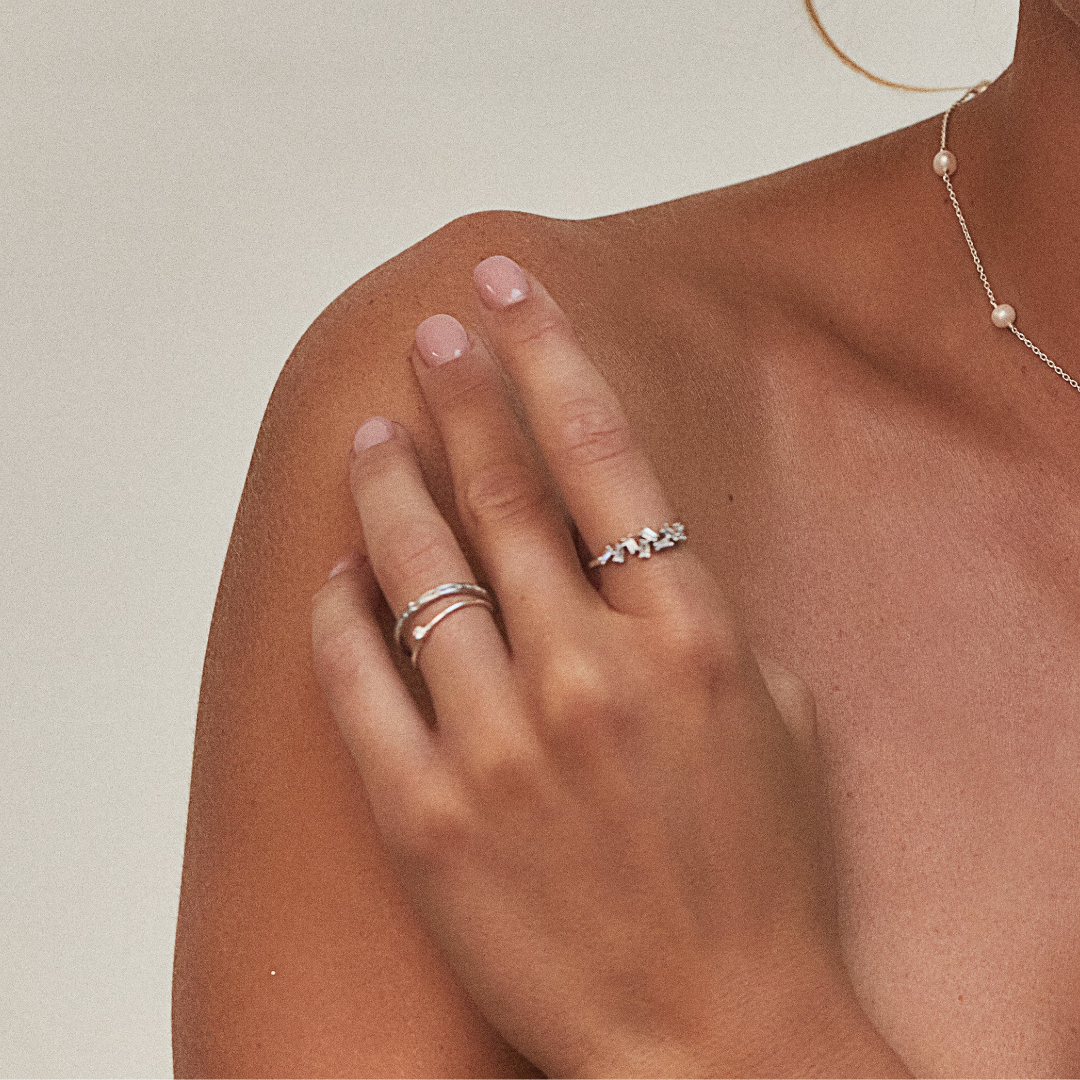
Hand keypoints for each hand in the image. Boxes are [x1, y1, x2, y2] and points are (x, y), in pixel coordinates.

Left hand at [311, 256, 907, 1077]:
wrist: (719, 1038)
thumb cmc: (763, 880)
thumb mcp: (775, 721)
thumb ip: (700, 623)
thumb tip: (626, 557)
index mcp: (687, 637)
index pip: (603, 452)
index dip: (550, 353)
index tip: (510, 290)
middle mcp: (589, 671)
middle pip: (502, 489)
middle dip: (461, 390)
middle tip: (431, 333)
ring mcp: (501, 743)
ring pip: (418, 570)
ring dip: (390, 485)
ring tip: (373, 431)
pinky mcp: (428, 816)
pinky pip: (358, 682)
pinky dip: (339, 613)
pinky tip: (337, 572)